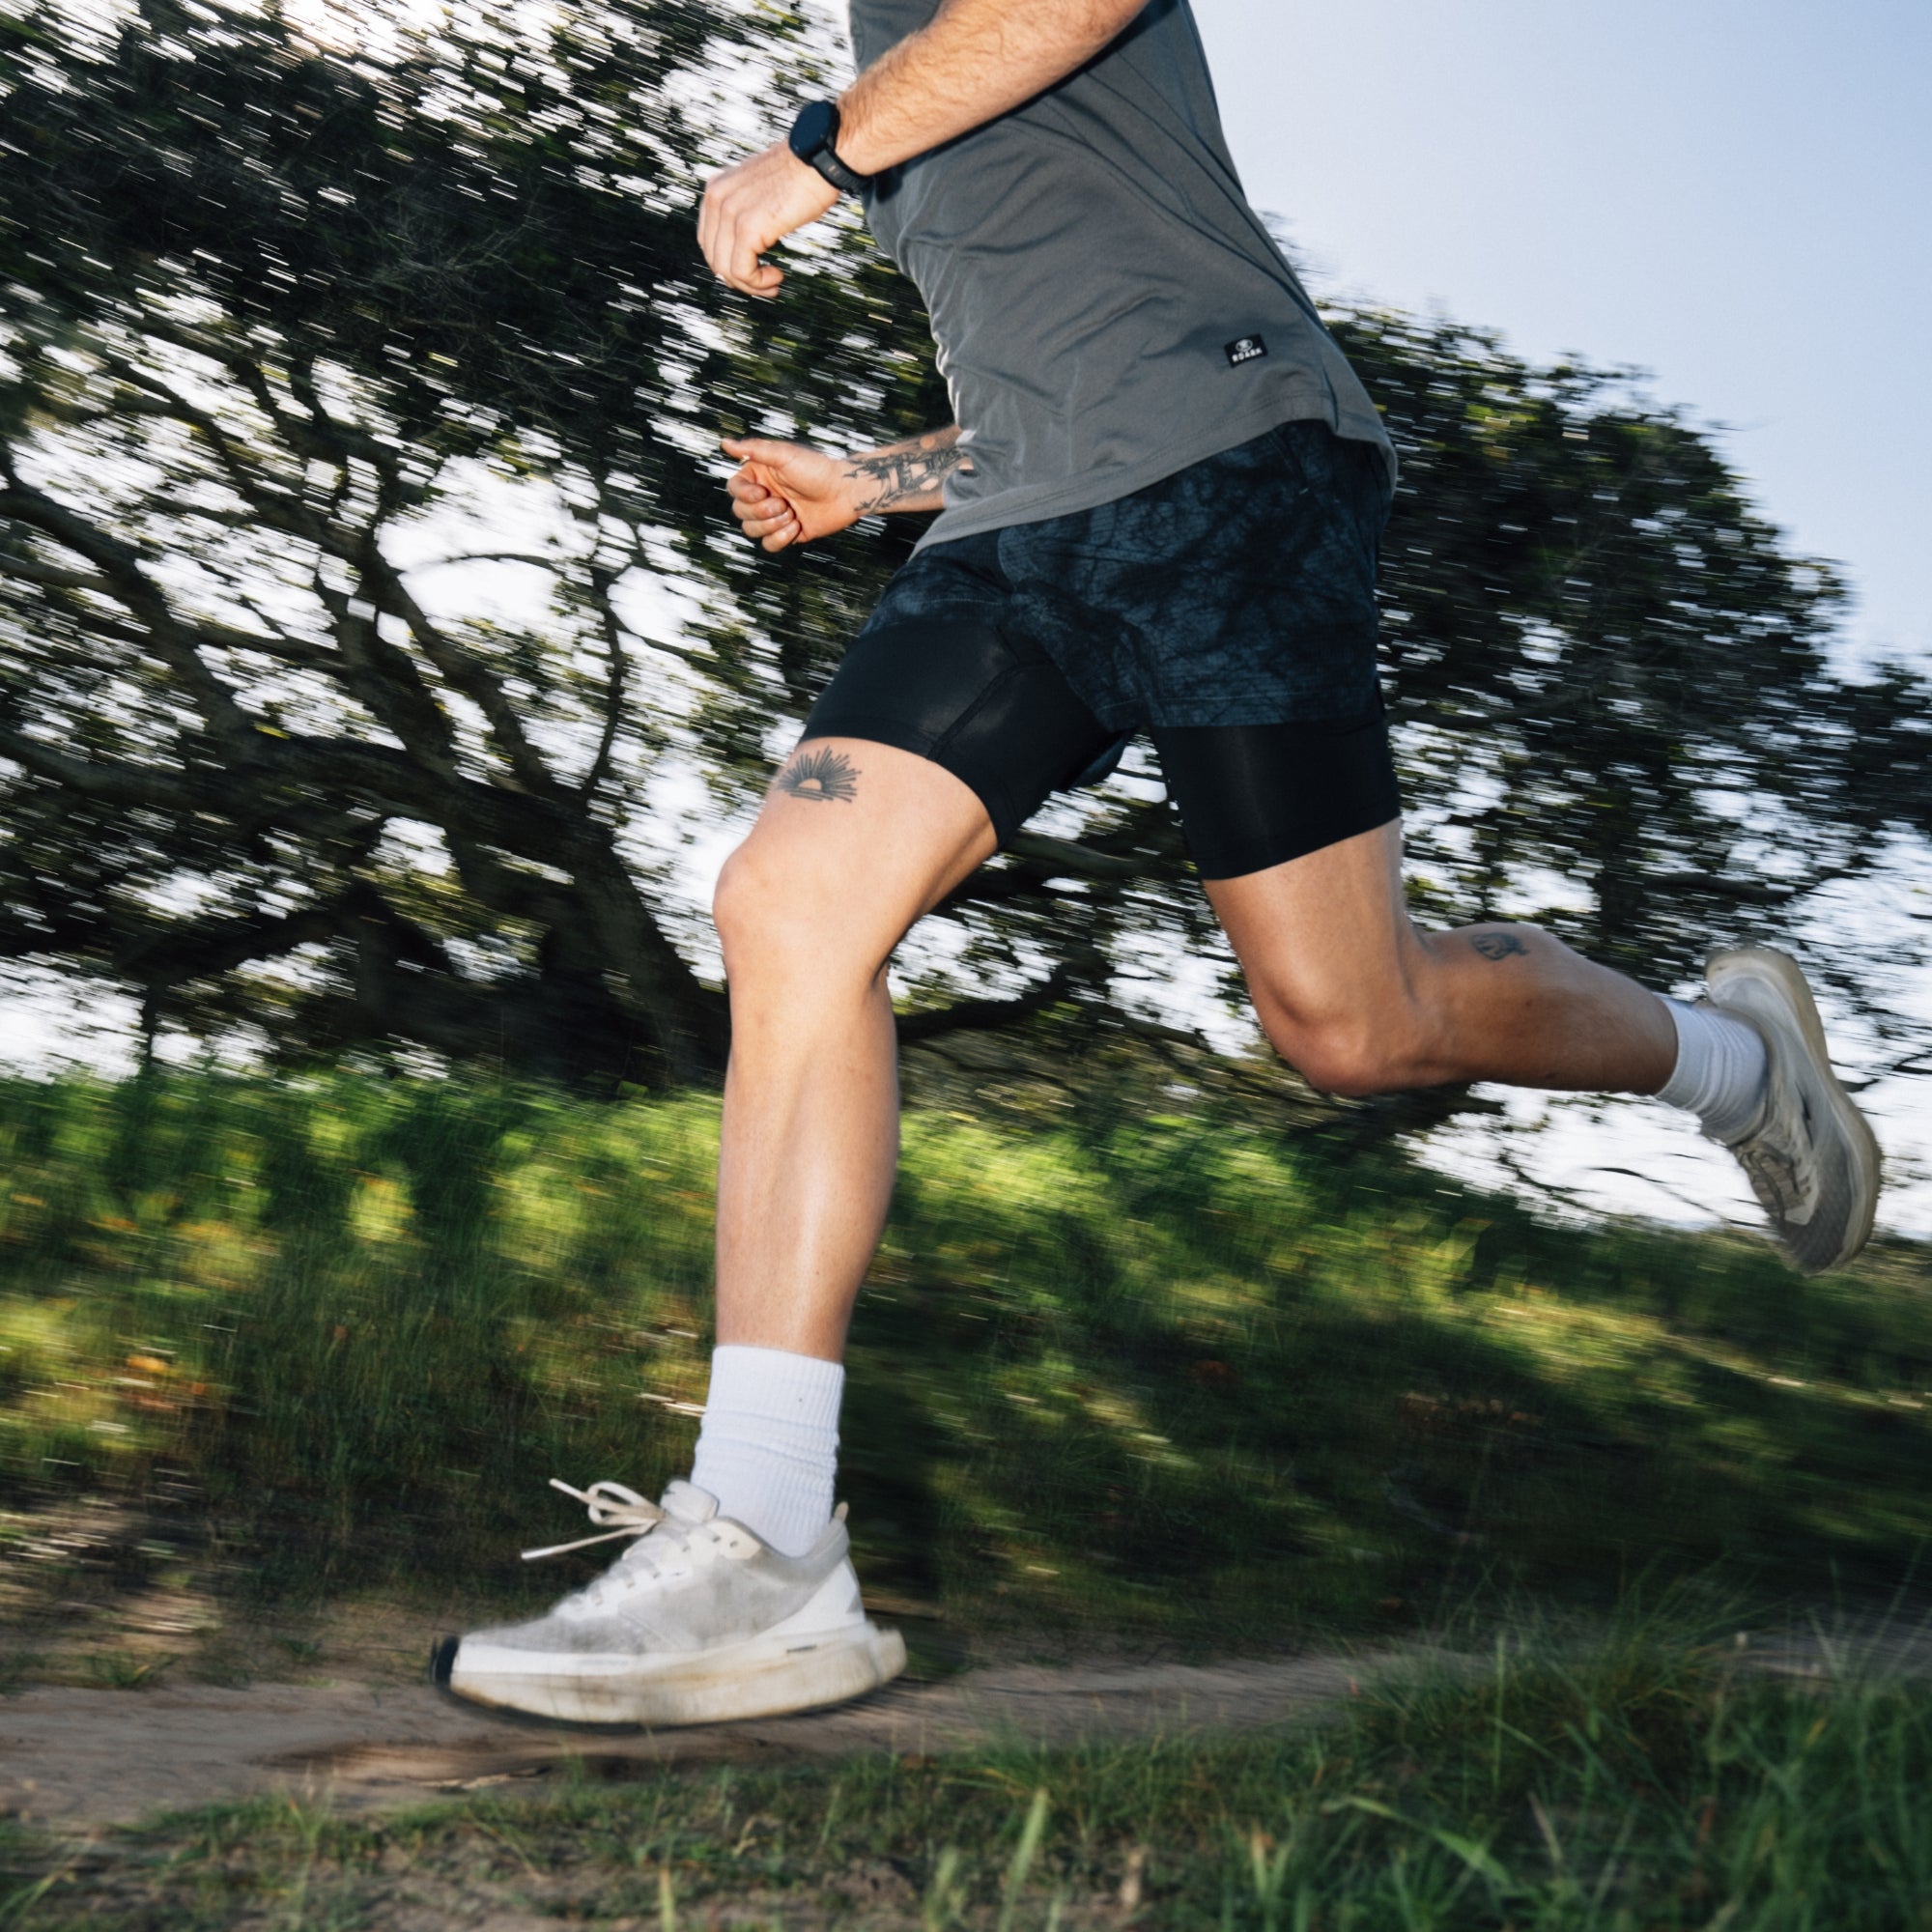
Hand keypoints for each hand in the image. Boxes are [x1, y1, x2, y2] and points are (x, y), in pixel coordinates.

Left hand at [698, 141, 839, 296]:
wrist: (820, 159)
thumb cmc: (801, 175)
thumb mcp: (762, 193)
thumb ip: (747, 211)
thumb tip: (749, 244)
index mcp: (716, 189)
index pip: (709, 241)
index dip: (730, 263)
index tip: (756, 269)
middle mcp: (716, 198)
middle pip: (714, 258)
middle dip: (740, 279)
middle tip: (767, 284)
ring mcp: (729, 212)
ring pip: (725, 270)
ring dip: (752, 285)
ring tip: (773, 283)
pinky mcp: (747, 228)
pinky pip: (742, 271)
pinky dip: (758, 283)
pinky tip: (777, 277)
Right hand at [722, 437, 860, 550]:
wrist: (845, 492)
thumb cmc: (817, 469)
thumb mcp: (784, 455)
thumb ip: (754, 449)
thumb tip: (724, 443)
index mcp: (759, 476)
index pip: (734, 489)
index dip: (744, 495)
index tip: (763, 491)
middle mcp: (764, 496)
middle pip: (740, 512)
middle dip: (761, 511)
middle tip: (783, 503)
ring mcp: (775, 516)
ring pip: (751, 530)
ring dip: (771, 525)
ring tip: (792, 515)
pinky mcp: (787, 533)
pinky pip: (769, 545)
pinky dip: (780, 538)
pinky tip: (797, 527)